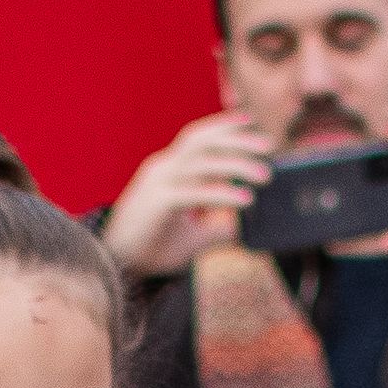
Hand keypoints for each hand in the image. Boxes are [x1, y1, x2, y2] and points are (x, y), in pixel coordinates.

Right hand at [102, 114, 273, 277]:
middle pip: (201, 142)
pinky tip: (246, 201)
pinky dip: (222, 194)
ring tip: (266, 176)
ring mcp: (157, 184)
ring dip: (237, 166)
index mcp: (167, 170)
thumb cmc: (152, 247)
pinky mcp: (157, 204)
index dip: (222, 126)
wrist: (118, 266)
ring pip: (201, 163)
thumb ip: (217, 227)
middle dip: (237, 139)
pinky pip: (194, 193)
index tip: (250, 121)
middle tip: (270, 146)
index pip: (196, 138)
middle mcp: (161, 169)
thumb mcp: (192, 236)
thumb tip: (246, 228)